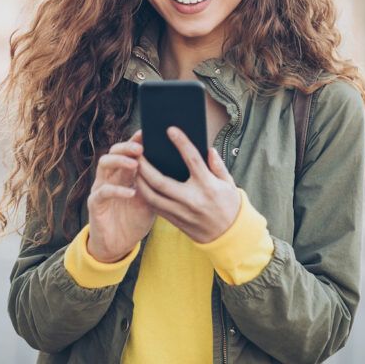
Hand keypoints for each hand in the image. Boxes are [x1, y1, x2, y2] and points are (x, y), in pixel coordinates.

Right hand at [86, 129, 154, 262]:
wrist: (118, 245)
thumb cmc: (135, 220)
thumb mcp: (151, 201)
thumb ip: (158, 185)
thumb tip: (180, 170)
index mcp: (124, 174)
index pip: (128, 151)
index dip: (136, 141)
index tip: (148, 133)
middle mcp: (111, 177)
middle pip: (114, 151)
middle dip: (127, 146)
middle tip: (141, 147)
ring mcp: (101, 188)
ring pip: (104, 165)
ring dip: (119, 161)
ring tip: (135, 164)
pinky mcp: (95, 204)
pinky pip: (103, 192)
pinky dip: (117, 190)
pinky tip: (131, 192)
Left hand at [135, 126, 240, 243]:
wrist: (229, 236)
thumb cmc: (229, 205)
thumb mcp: (228, 183)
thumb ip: (217, 165)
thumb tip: (207, 149)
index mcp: (207, 185)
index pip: (192, 159)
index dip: (181, 143)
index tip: (170, 130)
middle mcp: (192, 199)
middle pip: (161, 181)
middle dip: (146, 166)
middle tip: (138, 153)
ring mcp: (182, 212)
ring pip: (152, 196)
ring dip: (140, 181)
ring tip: (135, 168)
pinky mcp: (175, 221)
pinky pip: (155, 207)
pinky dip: (145, 194)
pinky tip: (141, 184)